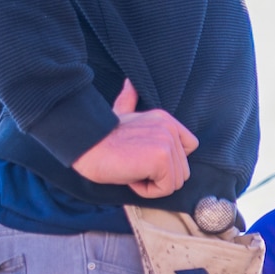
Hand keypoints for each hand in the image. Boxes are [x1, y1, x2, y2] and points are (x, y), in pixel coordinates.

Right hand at [70, 81, 198, 198]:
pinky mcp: (162, 158)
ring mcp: (168, 143)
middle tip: (132, 163)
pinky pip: (165, 189)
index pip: (190, 147)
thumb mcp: (120, 115)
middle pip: (183, 171)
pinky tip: (130, 175)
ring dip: (151, 183)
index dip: (170, 161)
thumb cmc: (100, 138)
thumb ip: (129, 101)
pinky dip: (146, 190)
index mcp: (165, 119)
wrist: (84, 146)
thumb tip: (129, 83)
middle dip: (158, 176)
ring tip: (130, 167)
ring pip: (176, 182)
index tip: (144, 156)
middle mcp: (170, 129)